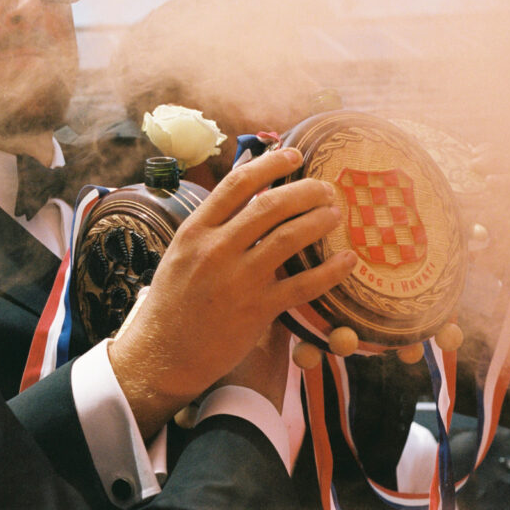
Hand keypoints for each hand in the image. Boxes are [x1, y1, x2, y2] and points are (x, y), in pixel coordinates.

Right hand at [109, 147, 355, 436]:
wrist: (163, 354)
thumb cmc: (174, 300)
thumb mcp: (182, 252)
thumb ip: (213, 225)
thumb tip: (248, 192)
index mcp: (195, 231)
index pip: (237, 184)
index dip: (270, 164)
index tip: (294, 155)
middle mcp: (215, 250)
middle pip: (270, 206)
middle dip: (305, 191)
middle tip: (326, 188)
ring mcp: (237, 281)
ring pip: (288, 238)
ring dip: (318, 221)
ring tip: (336, 213)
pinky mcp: (256, 311)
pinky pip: (302, 285)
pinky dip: (329, 270)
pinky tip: (347, 261)